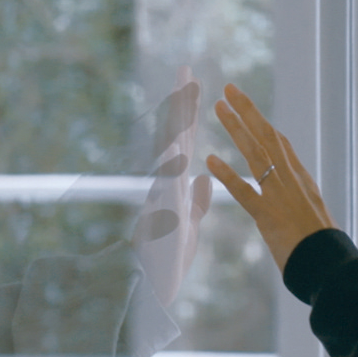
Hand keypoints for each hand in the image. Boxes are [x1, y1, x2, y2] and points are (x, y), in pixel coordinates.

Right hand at [133, 68, 213, 305]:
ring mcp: (162, 195)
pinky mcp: (162, 214)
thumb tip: (204, 177)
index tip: (196, 84)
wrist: (153, 285)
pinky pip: (168, 185)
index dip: (190, 112)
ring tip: (181, 96)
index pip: (186, 139)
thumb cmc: (168, 257)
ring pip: (169, 152)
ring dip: (175, 124)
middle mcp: (167, 183)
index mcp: (177, 183)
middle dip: (181, 103)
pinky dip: (172, 165)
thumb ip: (195, 199)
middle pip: (175, 135)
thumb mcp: (187, 223)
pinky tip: (178, 144)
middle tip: (185, 71)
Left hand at [205, 84, 335, 271]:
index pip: (280, 144)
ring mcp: (281, 196)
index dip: (261, 122)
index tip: (247, 105)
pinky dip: (227, 174)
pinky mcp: (270, 216)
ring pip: (256, 154)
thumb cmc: (322, 249)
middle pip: (268, 137)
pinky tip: (210, 160)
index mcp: (302, 181)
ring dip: (236, 128)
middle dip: (248, 111)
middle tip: (229, 89)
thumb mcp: (314, 217)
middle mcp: (293, 181)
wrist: (331, 267)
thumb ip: (301, 202)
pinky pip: (245, 191)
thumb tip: (295, 196)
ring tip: (219, 107)